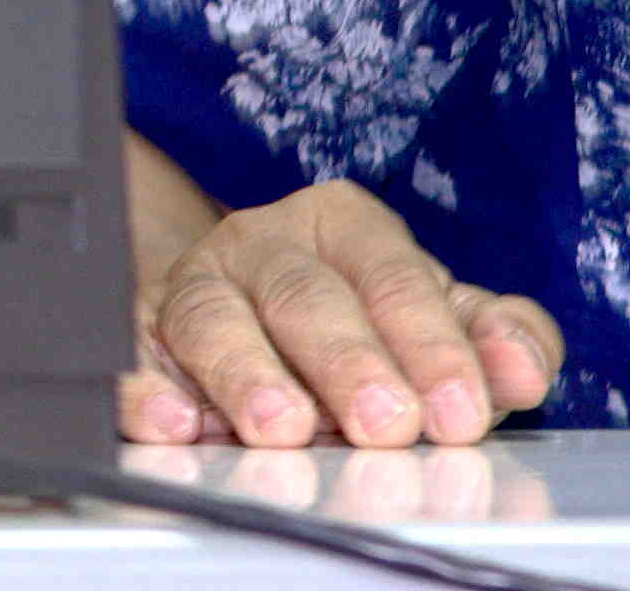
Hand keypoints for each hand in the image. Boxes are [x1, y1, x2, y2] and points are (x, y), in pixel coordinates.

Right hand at [123, 171, 561, 446]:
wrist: (245, 312)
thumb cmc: (359, 319)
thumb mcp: (438, 316)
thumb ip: (492, 336)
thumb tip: (520, 366)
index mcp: (339, 224)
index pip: (388, 272)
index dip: (427, 341)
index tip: (458, 409)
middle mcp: (259, 244)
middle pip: (302, 294)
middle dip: (347, 362)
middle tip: (385, 423)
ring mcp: (191, 285)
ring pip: (212, 318)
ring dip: (248, 375)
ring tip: (282, 425)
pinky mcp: (135, 333)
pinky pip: (129, 355)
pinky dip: (144, 389)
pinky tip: (174, 420)